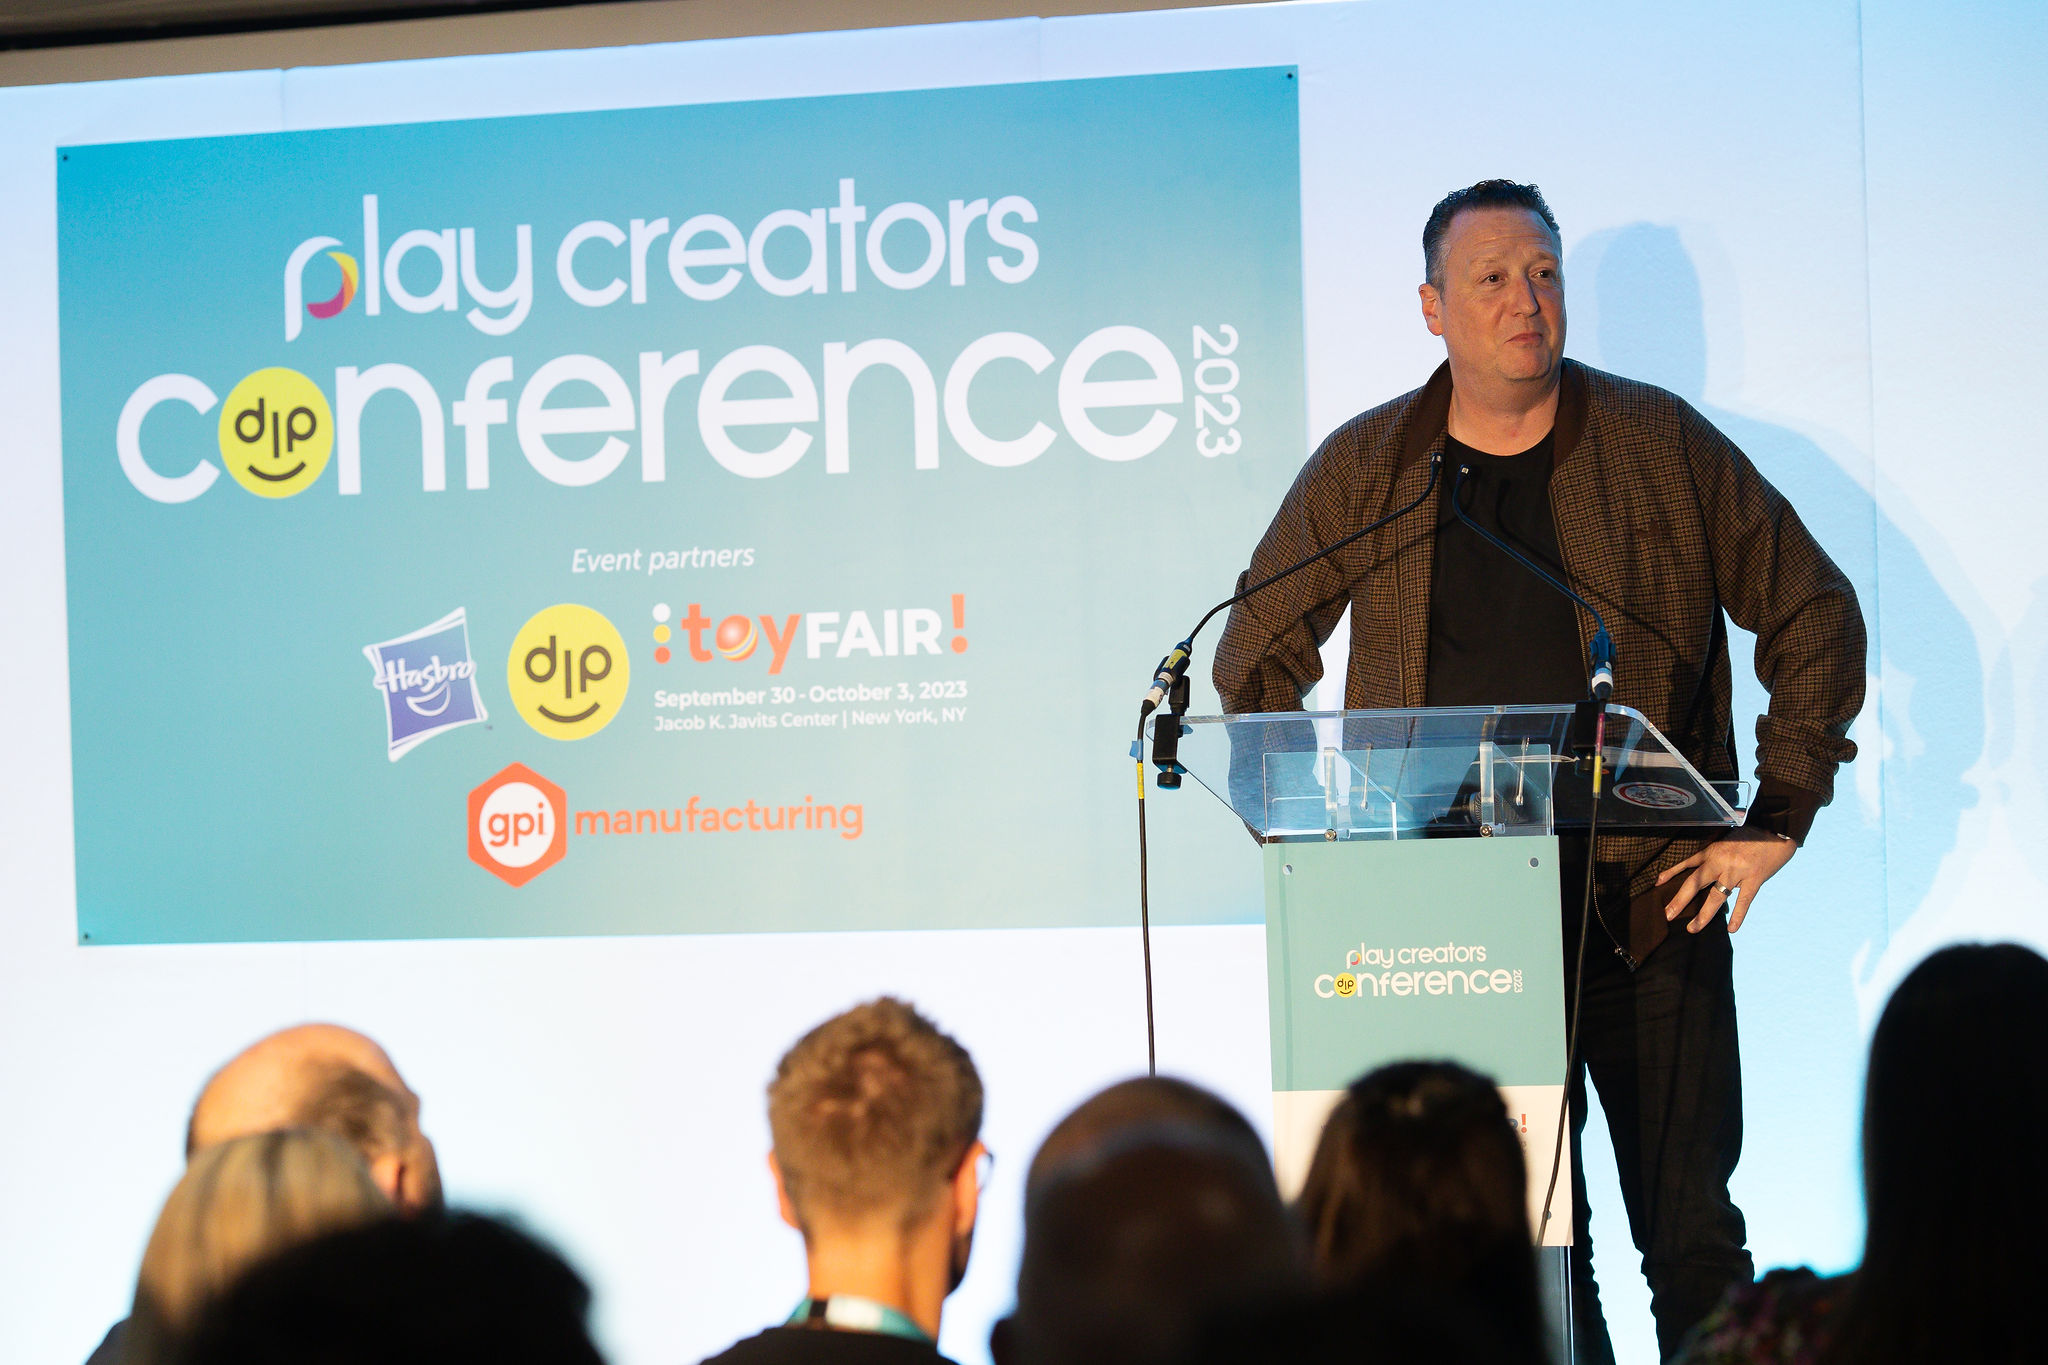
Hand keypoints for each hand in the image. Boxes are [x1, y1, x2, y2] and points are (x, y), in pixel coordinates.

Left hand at [1654, 827, 1795, 933]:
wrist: (1777, 832)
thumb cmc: (1751, 836)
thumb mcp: (1727, 839)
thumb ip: (1715, 853)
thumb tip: (1703, 865)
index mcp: (1712, 850)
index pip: (1687, 863)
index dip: (1672, 872)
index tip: (1658, 883)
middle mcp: (1721, 861)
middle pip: (1695, 883)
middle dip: (1680, 900)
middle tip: (1668, 915)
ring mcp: (1737, 871)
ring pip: (1716, 897)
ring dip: (1704, 915)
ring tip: (1693, 929)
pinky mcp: (1754, 879)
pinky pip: (1744, 901)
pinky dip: (1738, 915)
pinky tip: (1732, 929)